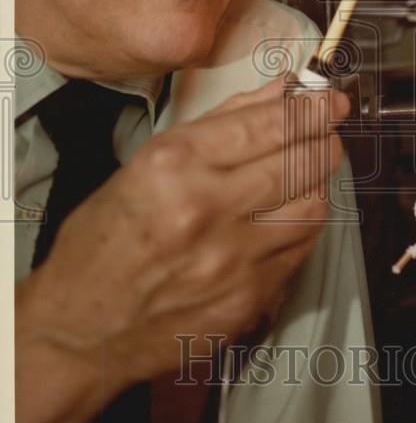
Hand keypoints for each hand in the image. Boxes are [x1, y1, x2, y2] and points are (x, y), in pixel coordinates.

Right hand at [18, 77, 349, 392]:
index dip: (310, 109)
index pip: (267, 126)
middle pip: (301, 164)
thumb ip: (220, 124)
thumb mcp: (145, 165)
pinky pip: (299, 252)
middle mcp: (206, 211)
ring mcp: (231, 261)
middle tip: (326, 132)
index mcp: (174, 167)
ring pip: (313, 208)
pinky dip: (302, 227)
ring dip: (318, 183)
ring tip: (308, 173)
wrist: (81, 330)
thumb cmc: (104, 244)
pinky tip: (288, 216)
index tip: (328, 101)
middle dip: (325, 140)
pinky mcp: (248, 300)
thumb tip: (277, 92)